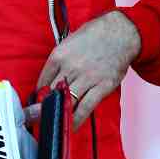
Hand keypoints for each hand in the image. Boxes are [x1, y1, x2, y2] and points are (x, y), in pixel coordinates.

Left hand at [33, 11, 140, 128]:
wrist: (122, 32)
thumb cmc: (95, 35)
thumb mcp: (70, 41)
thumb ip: (59, 60)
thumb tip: (48, 81)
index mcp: (59, 55)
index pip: (41, 82)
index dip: (38, 96)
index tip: (37, 104)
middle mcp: (71, 67)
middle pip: (51, 95)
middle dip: (44, 109)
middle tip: (40, 120)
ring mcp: (87, 78)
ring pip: (67, 103)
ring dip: (59, 116)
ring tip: (55, 126)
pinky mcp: (102, 86)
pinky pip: (85, 108)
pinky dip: (76, 120)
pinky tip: (71, 127)